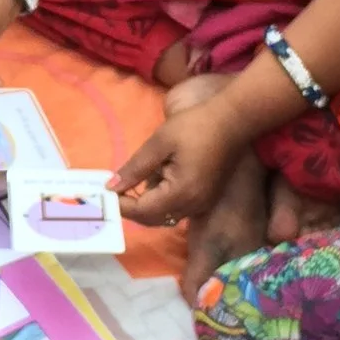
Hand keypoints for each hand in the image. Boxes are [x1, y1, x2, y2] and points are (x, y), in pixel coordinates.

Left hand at [110, 91, 250, 225]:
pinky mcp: (205, 198)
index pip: (142, 211)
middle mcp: (192, 206)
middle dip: (132, 207)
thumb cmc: (194, 126)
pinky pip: (177, 207)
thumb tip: (111, 187)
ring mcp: (201, 204)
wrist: (233, 120)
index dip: (121, 204)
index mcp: (180, 193)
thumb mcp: (159, 143)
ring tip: (136, 179)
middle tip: (116, 188)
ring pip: (164, 215)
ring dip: (147, 203)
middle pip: (153, 219)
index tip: (106, 191)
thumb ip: (135, 168)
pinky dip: (162, 199)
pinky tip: (157, 177)